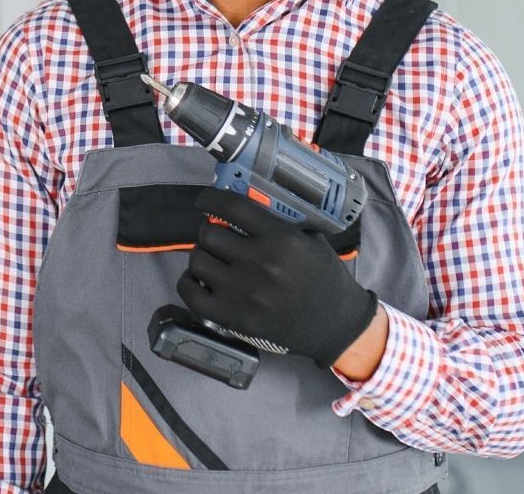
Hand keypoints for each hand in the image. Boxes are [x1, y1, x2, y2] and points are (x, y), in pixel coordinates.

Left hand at [176, 187, 380, 370]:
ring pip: (198, 260)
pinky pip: (191, 294)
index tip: (204, 200)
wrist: (334, 325)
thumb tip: (243, 201)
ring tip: (213, 259)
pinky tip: (199, 279)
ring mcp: (244, 293)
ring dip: (202, 256)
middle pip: (209, 234)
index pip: (232, 207)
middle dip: (209, 231)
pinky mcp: (233, 319)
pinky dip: (188, 282)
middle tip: (217, 237)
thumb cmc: (323, 278)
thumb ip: (280, 221)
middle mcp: (260, 264)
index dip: (210, 199)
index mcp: (281, 239)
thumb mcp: (311, 240)